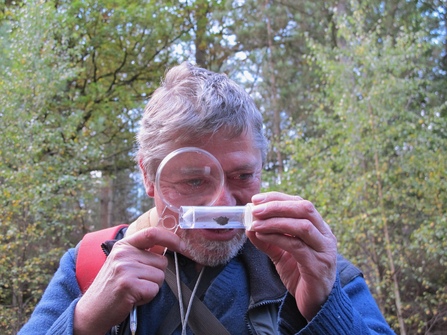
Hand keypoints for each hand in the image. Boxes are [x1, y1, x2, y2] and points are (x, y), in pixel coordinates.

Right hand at [74, 227, 184, 334]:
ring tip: (134, 289)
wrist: (93, 309)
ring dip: (151, 287)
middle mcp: (123, 254)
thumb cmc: (112, 286)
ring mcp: (125, 269)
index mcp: (123, 245)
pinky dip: (147, 297)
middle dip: (155, 275)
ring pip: (159, 276)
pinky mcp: (128, 285)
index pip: (152, 233)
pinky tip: (133, 297)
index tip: (181, 245)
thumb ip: (142, 252)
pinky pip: (154, 289)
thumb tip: (169, 244)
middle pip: (161, 261)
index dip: (170, 238)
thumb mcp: (123, 261)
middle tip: (137, 282)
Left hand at [246, 192, 336, 320]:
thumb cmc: (300, 275)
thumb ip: (268, 240)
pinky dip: (277, 238)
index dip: (278, 198)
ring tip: (255, 223)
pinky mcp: (318, 266)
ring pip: (302, 226)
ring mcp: (324, 250)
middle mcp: (325, 236)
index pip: (300, 203)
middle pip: (304, 208)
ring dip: (275, 221)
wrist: (315, 304)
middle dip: (277, 205)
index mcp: (319, 228)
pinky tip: (262, 236)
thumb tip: (249, 226)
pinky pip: (297, 246)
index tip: (257, 199)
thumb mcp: (281, 254)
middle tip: (255, 209)